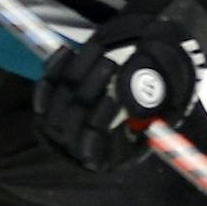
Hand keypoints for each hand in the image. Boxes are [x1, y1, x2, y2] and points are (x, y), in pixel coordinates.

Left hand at [34, 0, 206, 171]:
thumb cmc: (155, 92)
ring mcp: (61, 124)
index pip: (93, 149)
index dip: (100, 123)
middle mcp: (81, 145)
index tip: (114, 98)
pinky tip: (68, 50)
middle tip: (110, 64)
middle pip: (71, 122)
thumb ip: (148, 101)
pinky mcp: (50, 102)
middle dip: (89, 90)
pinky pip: (44, 86)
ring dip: (77, 72)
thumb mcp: (162, 98)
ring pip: (58, 99)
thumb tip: (132, 106)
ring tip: (99, 50)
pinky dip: (54, 67)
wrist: (137, 75)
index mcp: (111, 156)